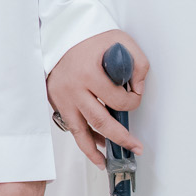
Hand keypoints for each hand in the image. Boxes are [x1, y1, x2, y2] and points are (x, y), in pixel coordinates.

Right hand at [47, 30, 148, 167]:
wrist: (61, 32)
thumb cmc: (90, 38)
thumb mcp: (120, 41)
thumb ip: (137, 64)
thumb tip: (139, 89)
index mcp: (89, 73)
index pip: (118, 99)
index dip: (133, 103)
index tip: (136, 97)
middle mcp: (73, 88)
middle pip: (100, 121)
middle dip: (121, 138)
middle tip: (136, 147)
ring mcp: (62, 97)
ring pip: (80, 131)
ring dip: (95, 149)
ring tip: (107, 162)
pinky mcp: (56, 101)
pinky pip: (72, 126)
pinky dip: (83, 140)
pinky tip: (95, 149)